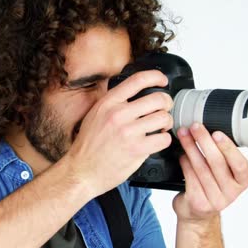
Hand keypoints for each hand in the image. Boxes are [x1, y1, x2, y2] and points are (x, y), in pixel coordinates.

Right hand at [65, 70, 173, 196]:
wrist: (81, 170)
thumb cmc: (87, 146)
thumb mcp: (94, 115)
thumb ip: (112, 103)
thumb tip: (133, 94)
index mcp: (108, 103)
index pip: (138, 80)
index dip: (156, 77)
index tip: (162, 81)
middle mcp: (118, 114)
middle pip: (158, 99)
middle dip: (166, 104)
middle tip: (164, 110)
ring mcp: (128, 132)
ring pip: (163, 118)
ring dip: (166, 123)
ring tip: (160, 127)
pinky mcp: (136, 149)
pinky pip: (163, 139)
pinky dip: (164, 140)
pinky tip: (156, 141)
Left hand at [172, 123, 247, 223]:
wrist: (197, 214)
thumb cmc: (210, 188)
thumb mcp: (223, 174)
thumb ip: (223, 157)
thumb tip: (209, 130)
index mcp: (242, 182)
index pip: (240, 164)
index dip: (228, 148)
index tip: (217, 133)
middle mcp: (231, 192)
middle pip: (217, 162)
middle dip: (204, 141)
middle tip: (195, 127)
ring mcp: (215, 199)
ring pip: (201, 168)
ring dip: (191, 148)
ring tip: (184, 135)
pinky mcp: (198, 202)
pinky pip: (190, 177)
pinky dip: (184, 162)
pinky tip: (182, 154)